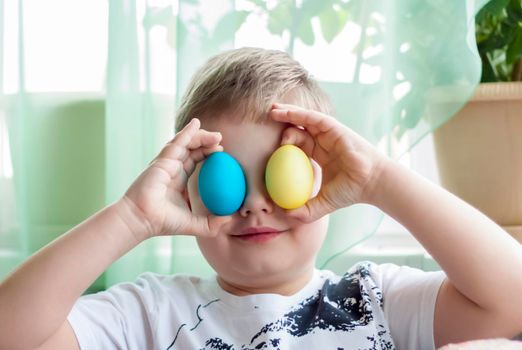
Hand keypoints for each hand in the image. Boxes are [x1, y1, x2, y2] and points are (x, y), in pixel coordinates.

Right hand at [118, 118, 230, 240]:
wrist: (142, 220)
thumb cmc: (163, 223)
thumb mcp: (194, 225)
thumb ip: (211, 224)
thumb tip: (229, 219)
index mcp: (178, 180)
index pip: (194, 161)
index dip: (206, 153)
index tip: (221, 152)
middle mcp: (172, 168)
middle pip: (191, 149)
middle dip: (205, 142)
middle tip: (220, 140)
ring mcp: (166, 163)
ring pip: (185, 143)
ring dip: (201, 136)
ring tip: (216, 136)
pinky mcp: (162, 161)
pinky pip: (176, 143)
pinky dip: (187, 133)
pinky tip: (196, 124)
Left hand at [270, 103, 388, 221]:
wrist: (369, 184)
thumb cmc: (349, 192)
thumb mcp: (322, 204)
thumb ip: (304, 210)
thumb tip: (284, 213)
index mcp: (320, 155)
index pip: (298, 145)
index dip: (284, 143)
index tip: (270, 146)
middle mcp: (323, 142)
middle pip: (299, 128)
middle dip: (283, 123)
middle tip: (266, 120)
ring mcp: (329, 134)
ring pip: (304, 119)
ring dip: (287, 113)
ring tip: (272, 111)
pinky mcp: (334, 128)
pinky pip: (313, 118)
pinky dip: (298, 113)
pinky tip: (284, 112)